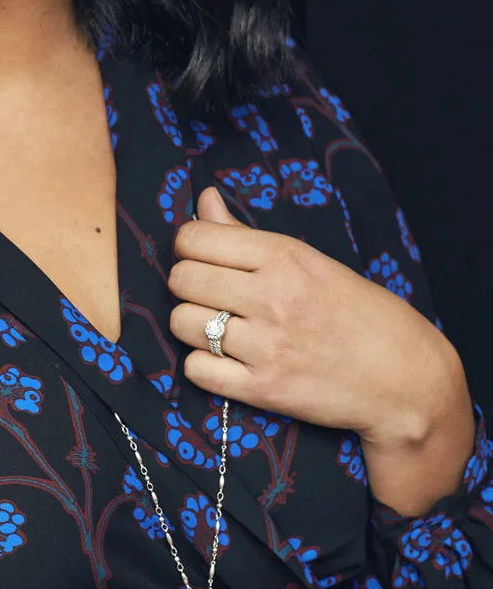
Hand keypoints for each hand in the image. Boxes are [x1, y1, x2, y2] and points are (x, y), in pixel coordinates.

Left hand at [167, 186, 462, 449]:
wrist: (407, 378)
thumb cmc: (361, 313)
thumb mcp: (311, 261)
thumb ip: (247, 234)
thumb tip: (205, 199)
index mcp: (285, 257)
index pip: (194, 237)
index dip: (189, 247)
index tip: (204, 258)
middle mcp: (273, 297)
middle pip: (181, 279)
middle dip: (187, 285)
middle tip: (210, 295)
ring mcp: (267, 345)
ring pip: (182, 323)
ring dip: (192, 325)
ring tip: (218, 329)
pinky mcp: (264, 389)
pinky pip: (196, 370)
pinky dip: (203, 366)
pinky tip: (225, 361)